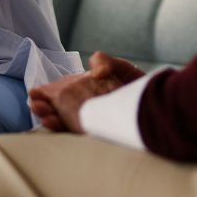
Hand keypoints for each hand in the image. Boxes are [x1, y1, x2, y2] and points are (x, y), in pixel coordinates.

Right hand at [28, 51, 142, 132]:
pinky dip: (65, 127)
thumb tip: (92, 63)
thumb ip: (107, 62)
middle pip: (62, 107)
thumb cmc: (144, 88)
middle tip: (34, 104)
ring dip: (51, 117)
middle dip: (46, 106)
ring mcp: (94, 121)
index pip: (65, 93)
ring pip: (67, 121)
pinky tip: (54, 122)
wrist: (163, 107)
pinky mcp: (100, 133)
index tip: (35, 92)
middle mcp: (90, 107)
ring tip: (40, 113)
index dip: (49, 93)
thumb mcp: (125, 70)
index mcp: (92, 91)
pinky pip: (78, 132)